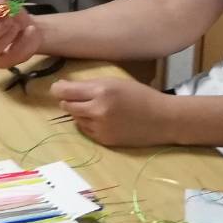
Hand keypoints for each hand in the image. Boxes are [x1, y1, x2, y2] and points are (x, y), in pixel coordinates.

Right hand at [0, 0, 42, 66]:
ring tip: (18, 26)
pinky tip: (29, 33)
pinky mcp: (2, 63)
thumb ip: (0, 2)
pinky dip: (21, 44)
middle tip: (10, 21)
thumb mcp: (7, 5)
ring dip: (7, 37)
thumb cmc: (12, 16)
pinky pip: (9, 58)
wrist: (29, 28)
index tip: (2, 11)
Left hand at [51, 76, 173, 147]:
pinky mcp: (105, 140)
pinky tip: (103, 119)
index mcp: (101, 91)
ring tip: (96, 108)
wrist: (163, 119)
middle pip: (66, 106)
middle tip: (78, 97)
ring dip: (79, 112)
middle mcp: (98, 110)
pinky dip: (88, 124)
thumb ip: (89, 85)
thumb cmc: (140, 95)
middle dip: (68, 100)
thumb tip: (63, 88)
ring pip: (75, 118)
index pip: (65, 91)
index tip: (58, 88)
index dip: (58, 89)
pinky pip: (86, 130)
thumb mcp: (115, 82)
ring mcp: (101, 127)